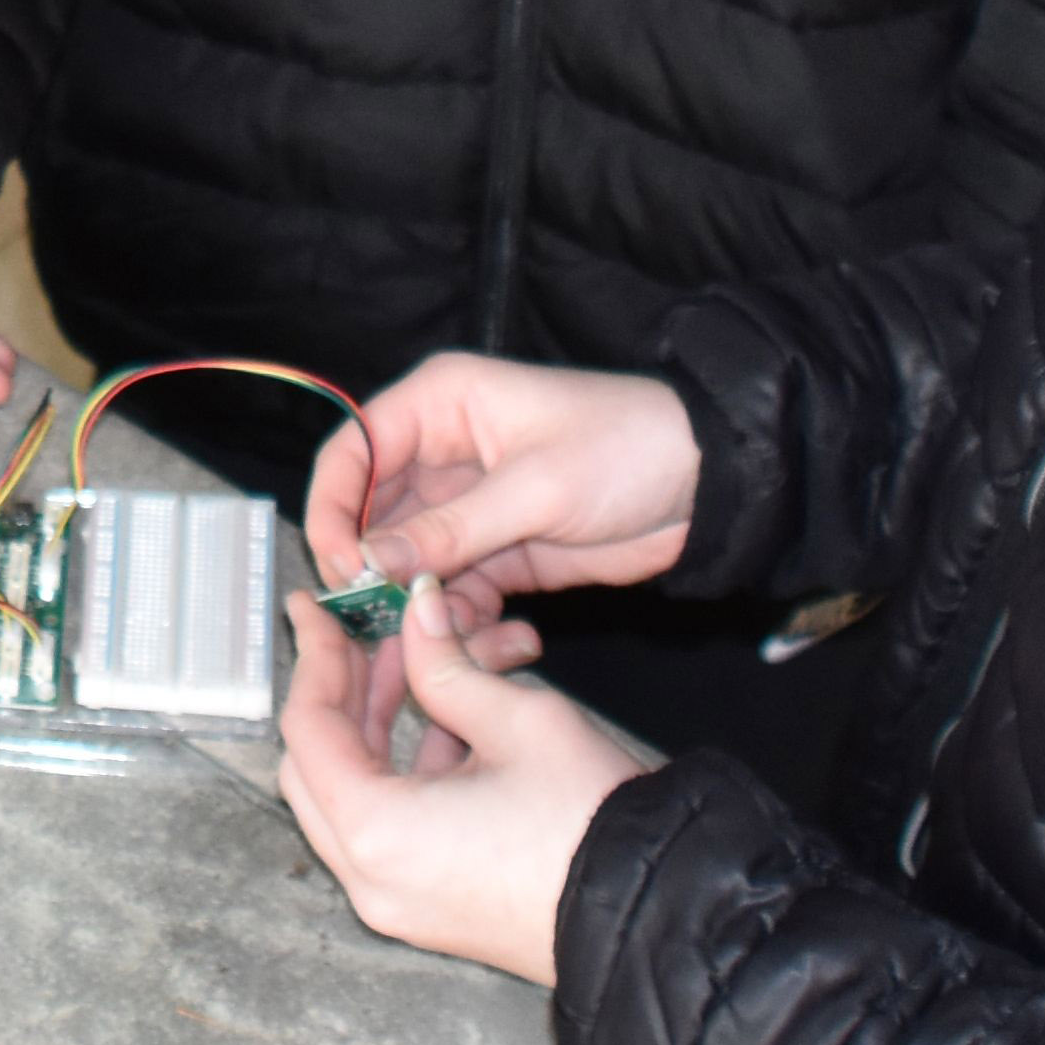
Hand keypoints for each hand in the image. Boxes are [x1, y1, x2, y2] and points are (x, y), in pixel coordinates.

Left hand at [271, 587, 652, 988]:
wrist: (657, 912)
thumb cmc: (591, 824)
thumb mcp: (517, 720)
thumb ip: (447, 663)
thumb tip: (418, 609)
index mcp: (377, 833)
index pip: (309, 728)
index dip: (314, 656)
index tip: (317, 608)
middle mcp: (372, 880)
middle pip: (316, 767)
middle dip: (345, 692)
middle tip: (372, 636)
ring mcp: (400, 905)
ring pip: (353, 798)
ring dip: (381, 728)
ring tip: (429, 664)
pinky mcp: (432, 910)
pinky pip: (390, 833)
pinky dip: (405, 774)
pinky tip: (455, 724)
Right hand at [301, 355, 697, 717]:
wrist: (710, 488)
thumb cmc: (626, 450)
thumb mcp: (536, 488)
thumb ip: (450, 528)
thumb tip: (368, 563)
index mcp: (441, 404)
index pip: (353, 451)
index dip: (333, 508)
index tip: (340, 567)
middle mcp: (443, 452)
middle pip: (371, 514)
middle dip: (371, 569)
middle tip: (376, 622)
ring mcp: (470, 506)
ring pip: (408, 561)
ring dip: (415, 602)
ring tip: (435, 640)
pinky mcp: (499, 552)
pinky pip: (453, 590)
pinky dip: (458, 619)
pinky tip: (486, 639)